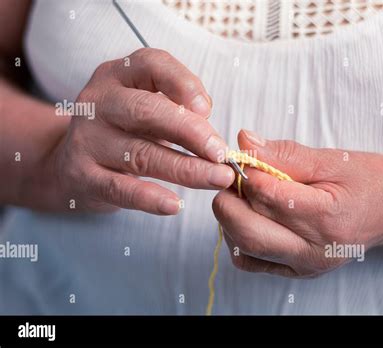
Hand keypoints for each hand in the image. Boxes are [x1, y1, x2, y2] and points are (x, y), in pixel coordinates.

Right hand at [38, 48, 233, 214]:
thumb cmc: (124, 130)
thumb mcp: (146, 106)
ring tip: (218, 178)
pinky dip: (150, 198)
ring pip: (140, 154)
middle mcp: (99, 102)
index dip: (184, 84)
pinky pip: (119, 188)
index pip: (152, 64)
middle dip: (191, 132)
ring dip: (185, 169)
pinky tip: (175, 205)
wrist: (71, 163)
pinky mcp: (82, 175)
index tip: (208, 110)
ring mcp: (87, 139)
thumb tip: (208, 124)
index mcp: (118, 75)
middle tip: (222, 153)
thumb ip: (176, 106)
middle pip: (146, 111)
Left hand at [212, 130, 382, 276]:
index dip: (246, 174)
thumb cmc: (370, 180)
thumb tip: (245, 142)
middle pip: (249, 231)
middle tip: (231, 178)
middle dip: (229, 201)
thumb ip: (285, 153)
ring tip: (241, 196)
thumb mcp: (331, 159)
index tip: (241, 159)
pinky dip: (239, 239)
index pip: (268, 197)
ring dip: (231, 220)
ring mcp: (306, 266)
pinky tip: (249, 218)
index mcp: (327, 218)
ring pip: (246, 249)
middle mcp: (315, 251)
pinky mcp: (299, 272)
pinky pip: (253, 263)